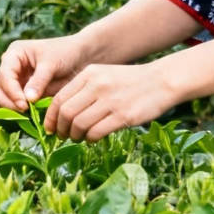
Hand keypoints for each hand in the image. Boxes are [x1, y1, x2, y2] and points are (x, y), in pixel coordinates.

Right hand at [0, 35, 89, 112]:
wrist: (80, 57)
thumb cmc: (66, 53)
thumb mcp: (51, 64)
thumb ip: (39, 81)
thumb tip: (27, 100)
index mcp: (14, 54)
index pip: (4, 75)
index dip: (11, 91)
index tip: (23, 104)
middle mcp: (11, 67)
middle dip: (6, 100)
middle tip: (22, 110)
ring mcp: (16, 80)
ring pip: (2, 97)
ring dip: (10, 107)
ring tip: (27, 114)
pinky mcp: (23, 92)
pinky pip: (15, 103)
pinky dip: (19, 110)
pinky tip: (31, 115)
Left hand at [44, 63, 180, 142]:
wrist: (162, 81)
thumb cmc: (130, 82)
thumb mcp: (104, 75)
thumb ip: (84, 89)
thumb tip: (61, 113)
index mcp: (89, 74)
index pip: (59, 99)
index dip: (51, 118)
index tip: (51, 129)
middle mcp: (97, 85)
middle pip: (66, 113)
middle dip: (61, 129)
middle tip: (64, 136)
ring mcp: (110, 100)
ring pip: (79, 125)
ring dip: (75, 136)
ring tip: (80, 138)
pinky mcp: (123, 115)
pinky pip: (96, 132)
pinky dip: (90, 139)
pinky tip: (93, 138)